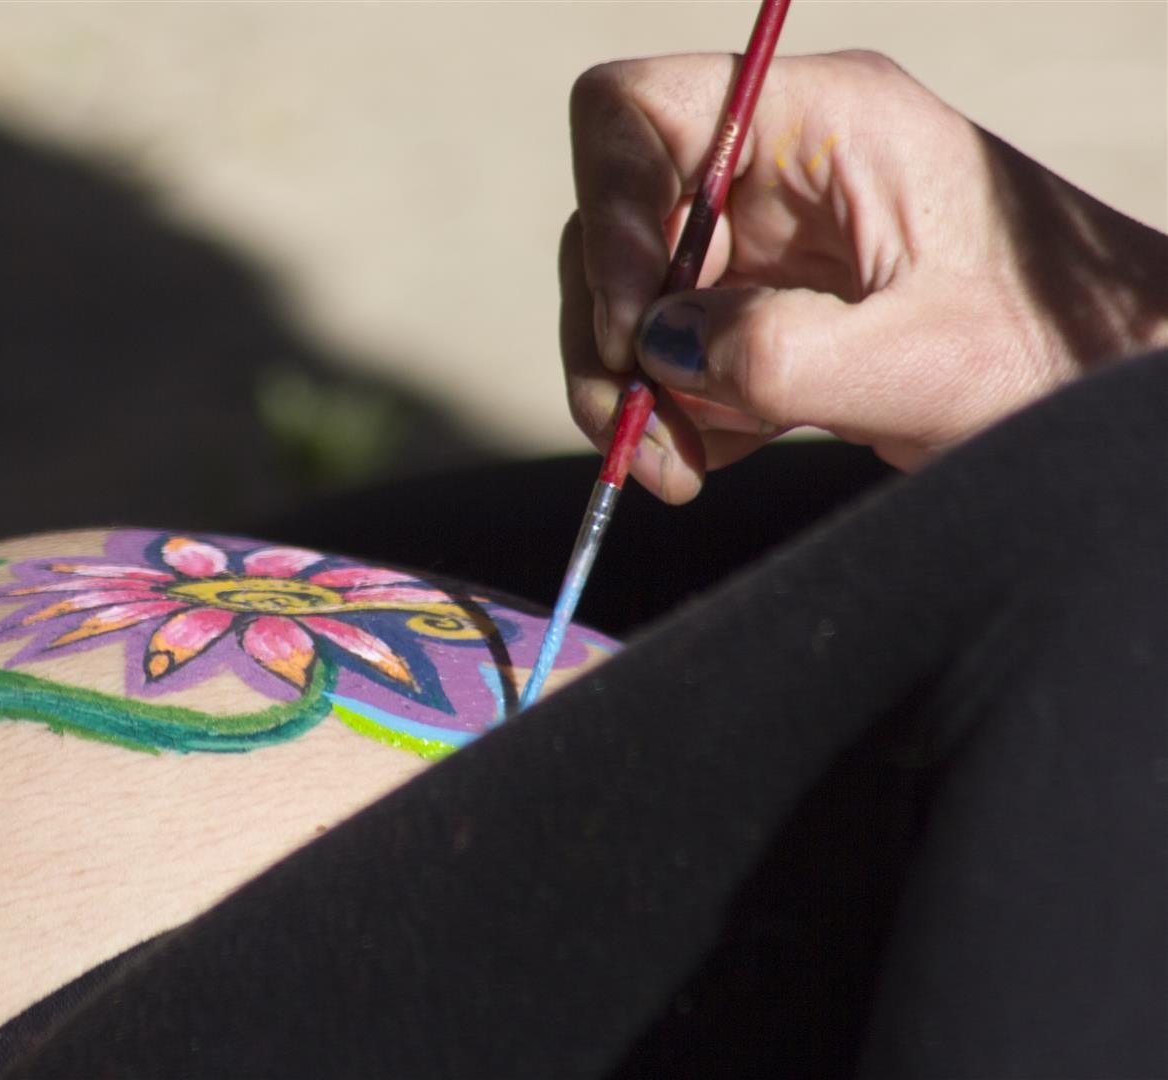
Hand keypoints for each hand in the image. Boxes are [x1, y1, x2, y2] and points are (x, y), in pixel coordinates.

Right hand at [561, 50, 1167, 502]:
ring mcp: (765, 241)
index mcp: (824, 123)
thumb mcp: (924, 363)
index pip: (638, 111)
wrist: (1105, 396)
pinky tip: (716, 458)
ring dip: (633, 393)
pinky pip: (672, 353)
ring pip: (632, 301)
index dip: (608, 210)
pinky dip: (673, 415)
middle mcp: (775, 168)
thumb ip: (779, 355)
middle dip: (608, 338)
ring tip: (676, 470)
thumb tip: (658, 352)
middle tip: (635, 436)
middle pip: (617, 224)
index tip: (632, 325)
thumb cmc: (1055, 354)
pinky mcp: (763, 309)